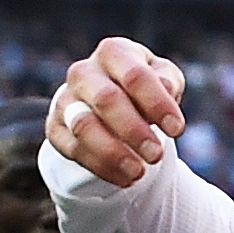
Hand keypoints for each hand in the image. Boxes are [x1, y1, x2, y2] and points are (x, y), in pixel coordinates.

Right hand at [52, 37, 186, 186]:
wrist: (109, 102)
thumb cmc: (142, 88)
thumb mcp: (163, 78)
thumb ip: (168, 82)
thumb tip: (166, 91)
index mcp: (113, 53)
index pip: (135, 75)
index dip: (157, 103)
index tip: (177, 130)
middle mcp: (84, 72)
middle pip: (106, 99)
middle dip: (133, 130)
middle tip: (156, 155)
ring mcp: (66, 100)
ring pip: (83, 126)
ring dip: (113, 153)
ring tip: (139, 173)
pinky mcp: (55, 127)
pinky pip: (73, 150)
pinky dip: (101, 168)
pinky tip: (125, 179)